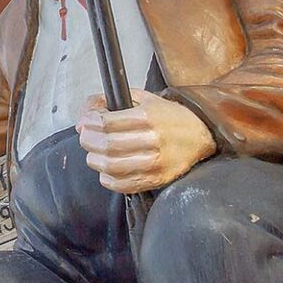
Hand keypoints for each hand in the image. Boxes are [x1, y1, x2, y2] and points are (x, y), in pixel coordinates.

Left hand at [77, 89, 215, 193]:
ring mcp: (155, 162)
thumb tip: (83, 119)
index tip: (86, 122)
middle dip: (88, 141)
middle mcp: (152, 140)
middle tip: (86, 137)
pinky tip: (106, 170)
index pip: (106, 123)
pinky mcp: (157, 179)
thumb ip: (108, 101)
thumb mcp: (140, 98)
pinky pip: (124, 185)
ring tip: (94, 153)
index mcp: (147, 116)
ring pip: (112, 166)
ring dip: (95, 160)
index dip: (89, 123)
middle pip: (107, 145)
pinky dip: (107, 179)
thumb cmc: (166, 116)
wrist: (199, 135)